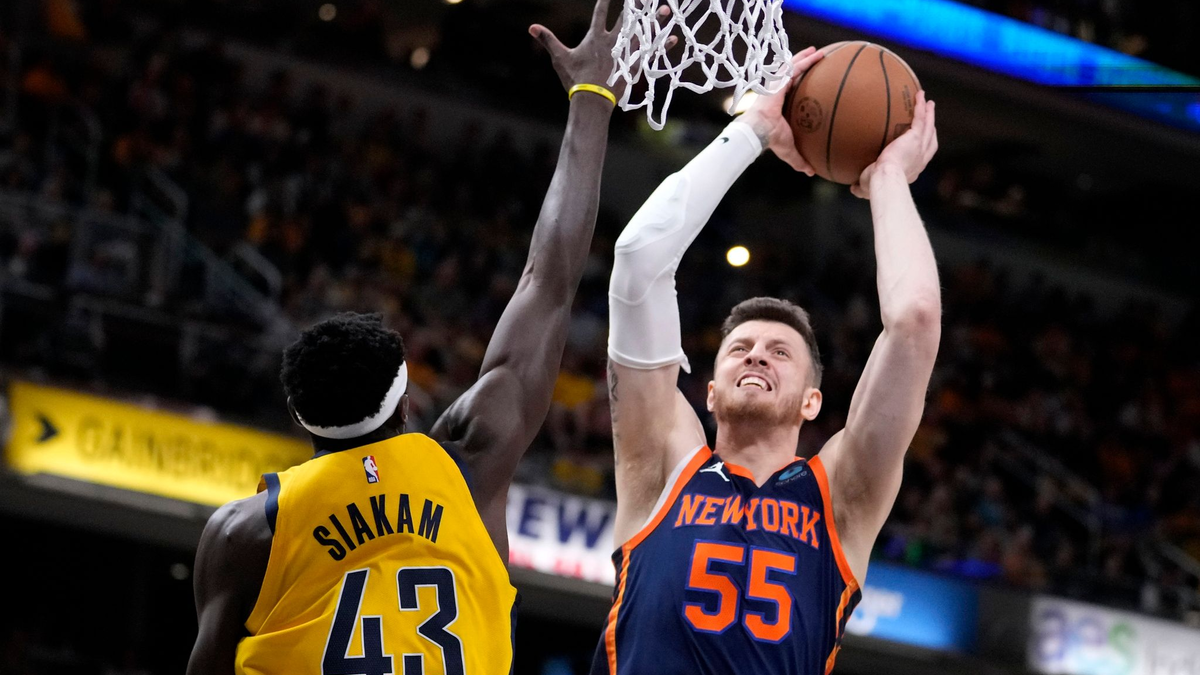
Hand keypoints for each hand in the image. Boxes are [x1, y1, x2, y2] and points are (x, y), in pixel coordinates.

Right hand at [529, 0, 676, 101]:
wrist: (592, 99)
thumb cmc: (575, 79)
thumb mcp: (560, 58)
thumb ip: (548, 40)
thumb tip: (531, 27)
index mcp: (596, 37)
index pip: (600, 12)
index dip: (605, 0)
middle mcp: (613, 42)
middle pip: (628, 18)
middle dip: (636, 5)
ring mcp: (625, 53)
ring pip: (643, 33)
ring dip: (655, 21)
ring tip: (666, 9)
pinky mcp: (635, 66)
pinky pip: (651, 53)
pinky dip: (662, 46)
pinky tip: (673, 38)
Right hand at [738, 47, 824, 174]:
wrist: (758, 131)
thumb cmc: (770, 140)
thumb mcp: (789, 150)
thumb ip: (800, 159)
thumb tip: (811, 172)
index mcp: (778, 105)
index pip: (789, 91)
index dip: (798, 84)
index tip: (809, 80)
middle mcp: (776, 93)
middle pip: (791, 75)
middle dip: (802, 65)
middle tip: (815, 59)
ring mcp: (776, 86)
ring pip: (792, 67)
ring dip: (805, 58)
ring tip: (817, 51)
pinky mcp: (777, 82)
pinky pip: (794, 67)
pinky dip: (805, 60)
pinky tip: (816, 54)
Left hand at [851, 90, 937, 198]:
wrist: (883, 179)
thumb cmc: (876, 186)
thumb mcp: (867, 187)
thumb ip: (861, 187)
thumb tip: (852, 188)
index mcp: (912, 169)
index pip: (920, 156)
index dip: (922, 147)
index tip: (919, 141)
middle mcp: (920, 158)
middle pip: (929, 139)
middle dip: (930, 128)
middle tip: (929, 118)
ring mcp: (919, 147)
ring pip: (927, 126)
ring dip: (929, 114)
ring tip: (929, 103)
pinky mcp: (914, 137)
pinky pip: (920, 118)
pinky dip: (921, 107)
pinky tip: (919, 95)